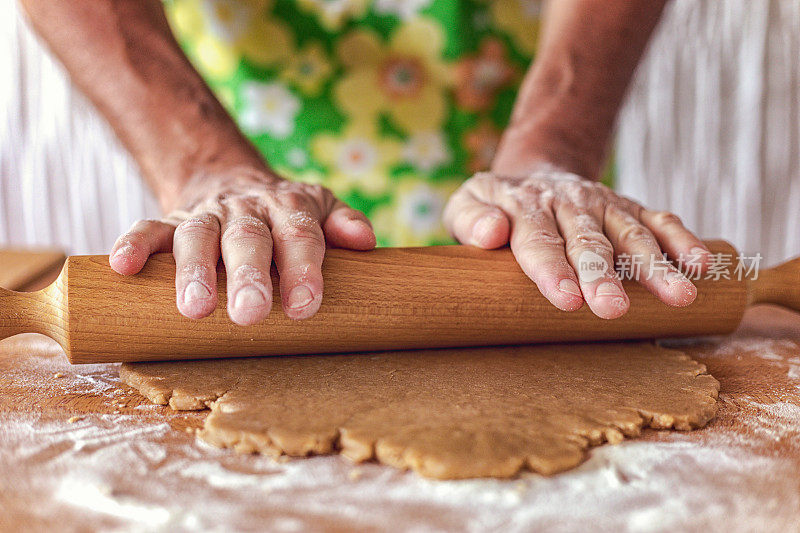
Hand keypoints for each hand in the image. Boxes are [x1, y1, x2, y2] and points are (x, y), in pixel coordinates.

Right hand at [109, 168, 375, 324]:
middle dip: (249, 275)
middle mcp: (247, 209)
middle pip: (248, 238)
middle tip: (250, 314)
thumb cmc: (285, 215)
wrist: (232, 182)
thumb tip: (367, 242)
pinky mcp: (169, 221)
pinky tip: (123, 267)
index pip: (301, 235)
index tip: (305, 306)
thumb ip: (342, 222)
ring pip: (197, 236)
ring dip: (194, 271)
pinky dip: (134, 244)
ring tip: (195, 309)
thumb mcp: (320, 210)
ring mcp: (206, 214)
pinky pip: (147, 226)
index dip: (303, 268)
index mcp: (290, 207)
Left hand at [443, 166, 708, 318]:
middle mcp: (569, 203)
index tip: (567, 298)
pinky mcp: (629, 209)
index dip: (552, 270)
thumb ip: (470, 219)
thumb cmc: (496, 206)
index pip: (538, 241)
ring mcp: (603, 205)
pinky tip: (700, 265)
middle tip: (612, 309)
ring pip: (630, 235)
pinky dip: (682, 241)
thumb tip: (490, 233)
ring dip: (655, 266)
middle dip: (602, 276)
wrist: (534, 173)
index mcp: (524, 206)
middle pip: (588, 242)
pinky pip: (659, 221)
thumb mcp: (466, 205)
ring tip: (678, 297)